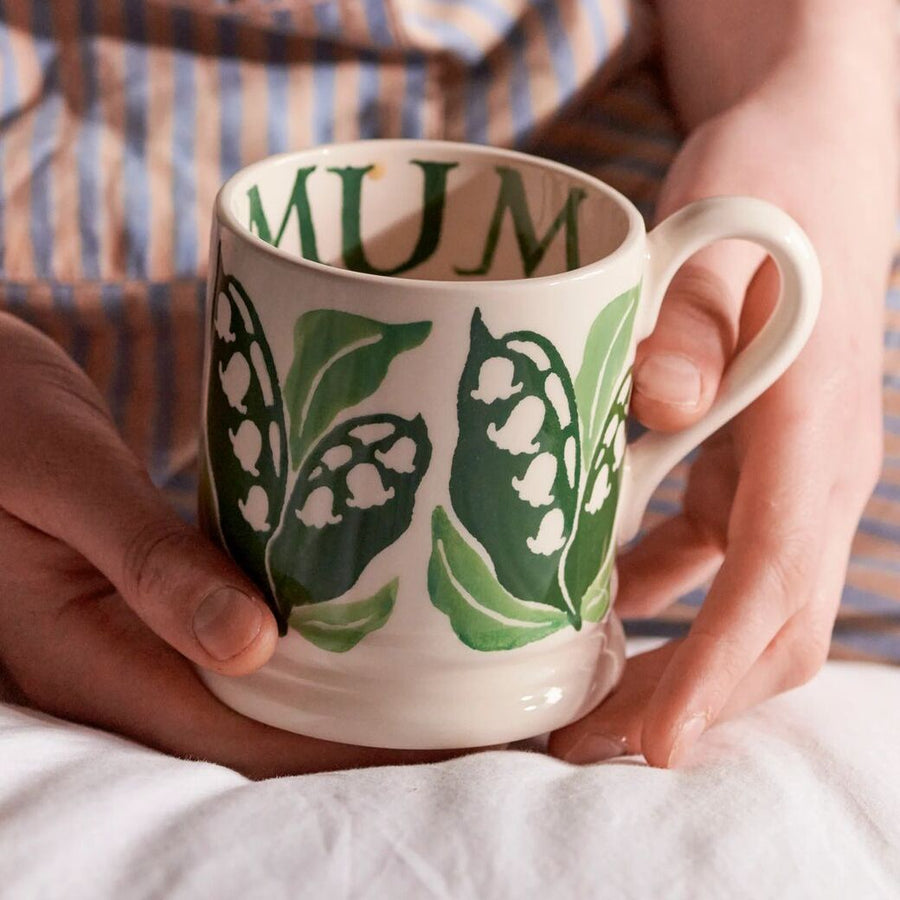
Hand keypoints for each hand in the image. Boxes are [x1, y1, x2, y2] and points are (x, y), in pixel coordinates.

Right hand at [0, 313, 458, 777]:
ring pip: (250, 686)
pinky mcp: (152, 597)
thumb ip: (145, 559)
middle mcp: (114, 659)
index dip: (335, 744)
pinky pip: (235, 639)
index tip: (429, 735)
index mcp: (81, 648)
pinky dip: (302, 639)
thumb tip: (252, 646)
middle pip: (253, 723)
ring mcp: (133, 630)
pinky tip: (359, 618)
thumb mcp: (60, 470)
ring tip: (430, 674)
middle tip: (457, 708)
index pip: (231, 729)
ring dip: (337, 689)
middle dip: (355, 730)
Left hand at [549, 12, 896, 766]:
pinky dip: (653, 597)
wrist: (806, 165)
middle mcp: (810, 475)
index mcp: (809, 432)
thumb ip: (688, 323)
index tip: (655, 743)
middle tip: (580, 747)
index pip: (772, 579)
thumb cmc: (768, 192)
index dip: (716, 669)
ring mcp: (781, 476)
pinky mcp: (746, 464)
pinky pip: (709, 558)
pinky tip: (586, 603)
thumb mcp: (721, 236)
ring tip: (579, 706)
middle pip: (766, 625)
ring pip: (742, 607)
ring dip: (670, 664)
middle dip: (685, 697)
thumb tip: (655, 408)